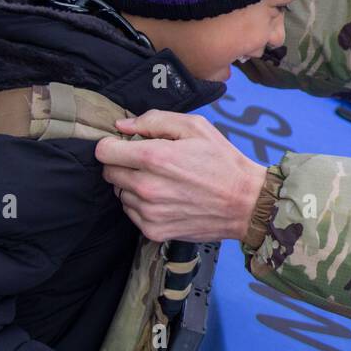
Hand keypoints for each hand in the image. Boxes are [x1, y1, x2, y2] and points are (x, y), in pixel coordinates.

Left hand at [95, 110, 268, 242]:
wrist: (246, 203)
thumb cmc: (223, 162)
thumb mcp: (196, 127)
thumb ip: (155, 120)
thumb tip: (123, 126)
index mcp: (154, 157)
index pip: (104, 152)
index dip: (113, 145)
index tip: (126, 146)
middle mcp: (147, 186)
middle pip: (108, 173)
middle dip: (123, 165)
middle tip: (150, 164)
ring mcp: (149, 212)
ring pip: (120, 194)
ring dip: (133, 186)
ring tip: (162, 182)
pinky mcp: (153, 231)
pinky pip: (131, 214)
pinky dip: (142, 206)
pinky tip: (165, 199)